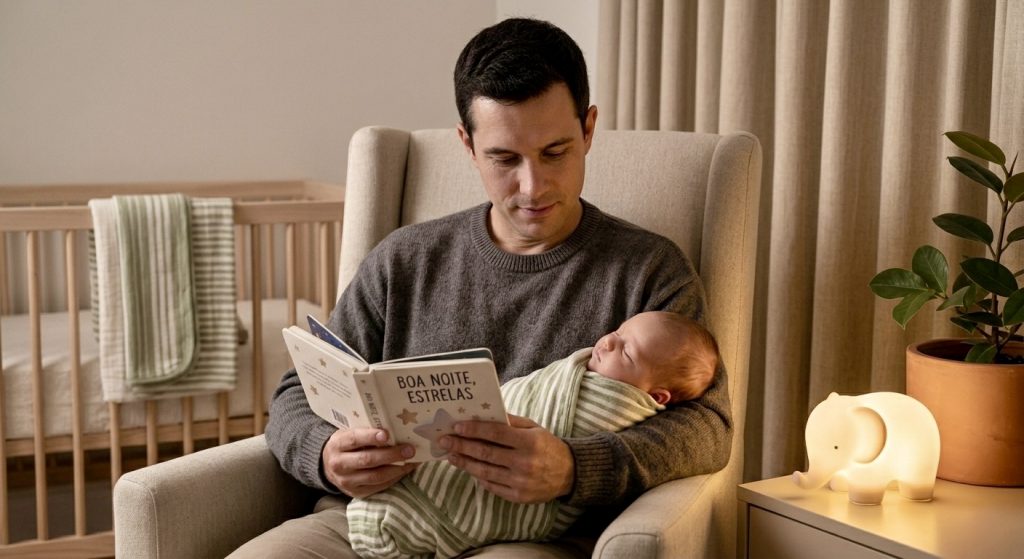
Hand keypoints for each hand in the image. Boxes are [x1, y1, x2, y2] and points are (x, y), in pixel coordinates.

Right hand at [321, 428, 416, 497]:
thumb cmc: (346, 445)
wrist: (329, 465)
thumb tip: (395, 429)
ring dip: (397, 469)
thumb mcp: (349, 433)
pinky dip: (394, 478)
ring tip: (411, 461)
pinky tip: (404, 469)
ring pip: (375, 476)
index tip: (387, 434)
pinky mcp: (356, 493)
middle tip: (409, 449)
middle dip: (391, 455)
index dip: (371, 437)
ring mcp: (347, 482)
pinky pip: (378, 487)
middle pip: (367, 460)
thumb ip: (366, 431)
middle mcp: (339, 464)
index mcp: (337, 445)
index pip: (354, 440)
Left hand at [441, 414, 573, 503]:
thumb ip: (511, 422)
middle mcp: (524, 463)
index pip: (495, 434)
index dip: (474, 430)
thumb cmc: (547, 446)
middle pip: (486, 453)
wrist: (569, 473)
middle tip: (444, 440)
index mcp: (529, 442)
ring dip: (464, 463)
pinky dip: (478, 477)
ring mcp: (520, 482)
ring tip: (451, 455)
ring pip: (485, 472)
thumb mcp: (534, 428)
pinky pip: (492, 486)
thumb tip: (484, 414)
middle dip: (462, 446)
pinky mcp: (518, 497)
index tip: (456, 426)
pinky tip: (468, 468)